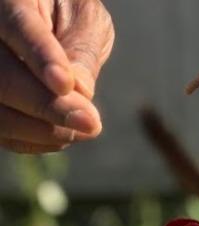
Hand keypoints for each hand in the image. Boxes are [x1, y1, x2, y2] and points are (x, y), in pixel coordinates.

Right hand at [0, 0, 113, 152]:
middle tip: (91, 121)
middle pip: (2, 76)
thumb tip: (79, 92)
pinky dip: (38, 140)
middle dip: (47, 106)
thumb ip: (82, 50)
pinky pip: (5, 133)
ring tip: (86, 127)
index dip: (40, 57)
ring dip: (44, 130)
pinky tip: (67, 133)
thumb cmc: (68, 15)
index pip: (17, 26)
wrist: (49, 24)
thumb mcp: (85, 20)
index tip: (65, 84)